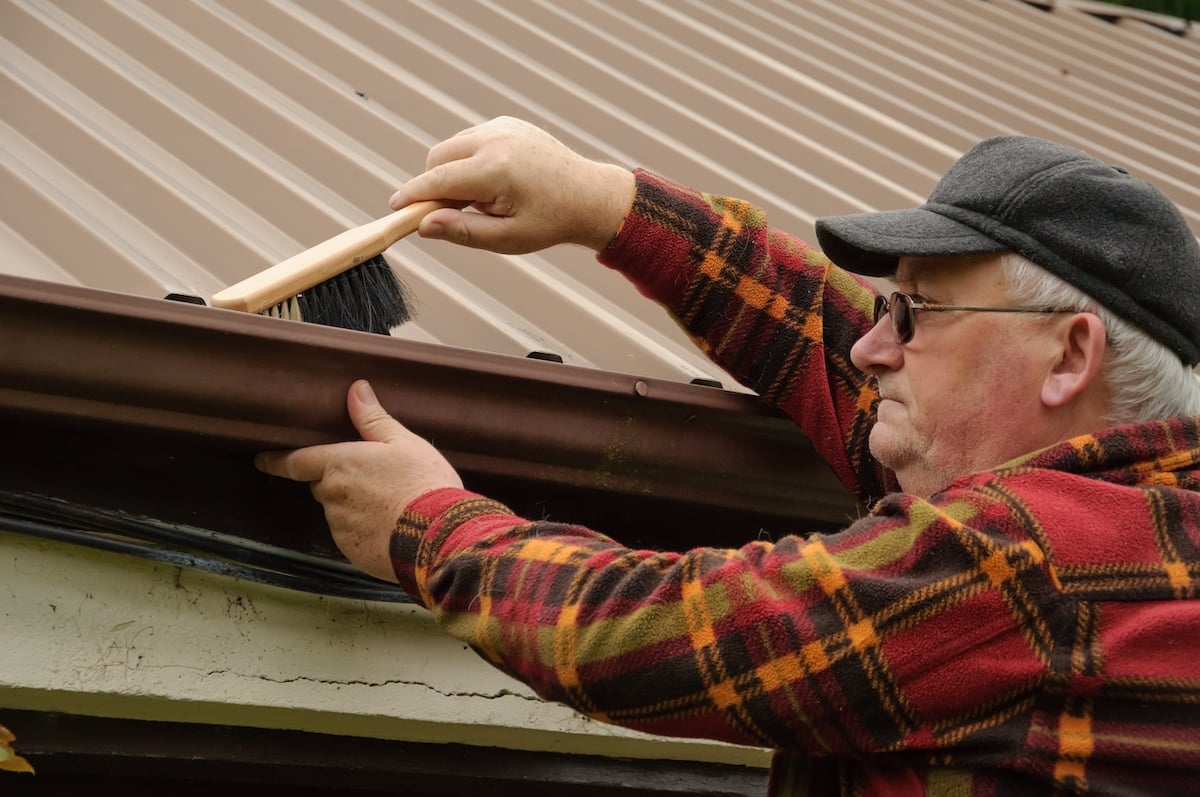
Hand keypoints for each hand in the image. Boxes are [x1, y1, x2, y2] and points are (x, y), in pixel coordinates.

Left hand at [255, 380, 462, 582]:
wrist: (438, 536)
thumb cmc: (422, 483)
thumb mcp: (404, 443)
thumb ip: (374, 419)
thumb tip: (356, 389)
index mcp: (339, 464)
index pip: (295, 461)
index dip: (276, 460)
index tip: (262, 460)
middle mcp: (332, 495)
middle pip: (323, 485)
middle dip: (338, 481)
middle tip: (372, 480)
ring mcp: (340, 526)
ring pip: (338, 511)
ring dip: (354, 507)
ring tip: (391, 505)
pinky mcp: (352, 551)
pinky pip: (352, 536)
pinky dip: (365, 530)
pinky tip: (392, 526)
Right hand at [389, 116, 634, 253]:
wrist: (588, 195)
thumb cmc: (550, 221)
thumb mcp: (507, 238)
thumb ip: (463, 231)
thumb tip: (424, 226)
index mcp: (495, 169)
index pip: (437, 180)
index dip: (412, 196)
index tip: (394, 208)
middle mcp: (496, 139)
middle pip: (438, 158)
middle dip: (433, 185)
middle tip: (451, 213)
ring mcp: (502, 126)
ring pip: (451, 146)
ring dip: (451, 172)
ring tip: (481, 200)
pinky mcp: (506, 122)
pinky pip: (470, 139)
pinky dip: (468, 159)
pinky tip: (492, 182)